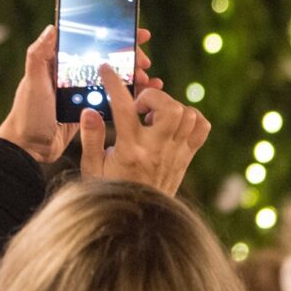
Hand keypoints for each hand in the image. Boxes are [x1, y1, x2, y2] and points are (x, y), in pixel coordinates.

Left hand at [0, 25, 162, 164]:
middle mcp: (72, 74)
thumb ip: (38, 55)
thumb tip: (51, 28)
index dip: (114, 36)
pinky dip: (127, 94)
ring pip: (113, 78)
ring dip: (131, 75)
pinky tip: (142, 94)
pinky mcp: (88, 110)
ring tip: (146, 78)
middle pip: (107, 59)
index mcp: (60, 63)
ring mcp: (82, 92)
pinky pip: (112, 98)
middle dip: (129, 56)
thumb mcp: (33, 81)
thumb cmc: (27, 113)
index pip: (91, 42)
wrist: (28, 148)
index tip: (135, 33)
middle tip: (145, 61)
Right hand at [79, 64, 209, 194]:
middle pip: (169, 108)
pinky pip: (201, 128)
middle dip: (152, 97)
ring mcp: (176, 154)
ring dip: (170, 106)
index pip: (123, 108)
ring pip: (187, 114)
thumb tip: (89, 111)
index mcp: (130, 150)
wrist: (139, 222)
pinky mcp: (186, 157)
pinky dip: (189, 118)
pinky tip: (171, 124)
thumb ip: (91, 138)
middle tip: (138, 108)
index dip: (114, 83)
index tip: (106, 69)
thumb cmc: (111, 191)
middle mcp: (157, 150)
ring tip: (152, 117)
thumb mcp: (92, 168)